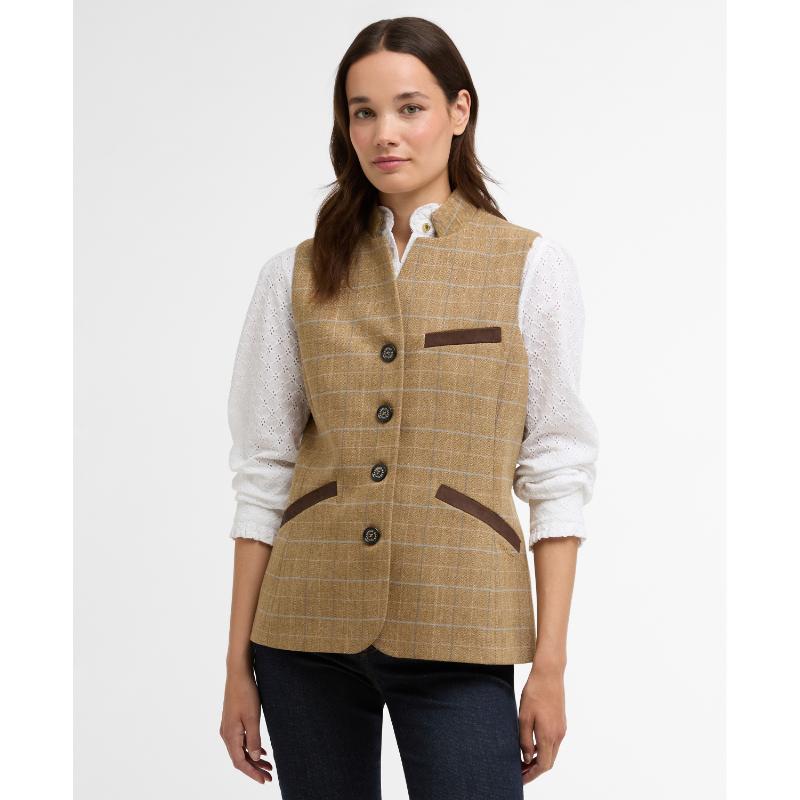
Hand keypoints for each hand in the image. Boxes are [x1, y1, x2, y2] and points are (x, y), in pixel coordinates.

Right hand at [220, 666, 273, 783]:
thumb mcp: (253, 718)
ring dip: (253, 758)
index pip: (240, 762)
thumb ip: (253, 739)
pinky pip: (240, 741)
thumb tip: (254, 758)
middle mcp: (226, 734)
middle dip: (254, 768)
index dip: (252, 773)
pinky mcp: (232, 721)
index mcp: (230, 735)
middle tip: (269, 776)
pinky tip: (261, 751)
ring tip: (268, 766)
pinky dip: (250, 748)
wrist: (238, 673)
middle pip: (240, 758)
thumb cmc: (246, 693)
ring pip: (240, 750)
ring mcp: (228, 727)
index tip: (265, 780)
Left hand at [518, 662, 566, 782]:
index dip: (532, 774)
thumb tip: (527, 758)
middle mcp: (558, 735)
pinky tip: (532, 745)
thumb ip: (525, 740)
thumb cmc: (534, 693)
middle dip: (535, 770)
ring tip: (523, 761)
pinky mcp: (561, 721)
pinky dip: (543, 749)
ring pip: (552, 752)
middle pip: (549, 761)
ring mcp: (561, 728)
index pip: (543, 765)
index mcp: (549, 735)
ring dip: (539, 759)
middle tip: (520, 773)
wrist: (549, 674)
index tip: (521, 779)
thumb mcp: (523, 717)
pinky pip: (553, 742)